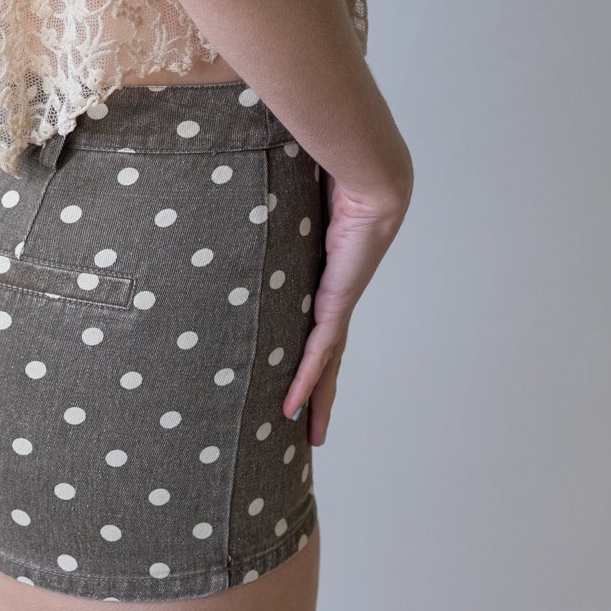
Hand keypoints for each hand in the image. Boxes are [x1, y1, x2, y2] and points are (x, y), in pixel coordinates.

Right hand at [280, 167, 409, 445]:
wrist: (372, 178)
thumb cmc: (335, 174)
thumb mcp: (294, 198)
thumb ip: (272, 199)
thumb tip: (238, 177)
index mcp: (328, 273)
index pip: (318, 320)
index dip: (312, 351)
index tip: (302, 373)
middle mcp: (337, 294)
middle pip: (328, 355)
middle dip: (321, 392)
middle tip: (312, 427)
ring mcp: (339, 301)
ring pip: (327, 365)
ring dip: (318, 401)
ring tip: (311, 436)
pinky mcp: (336, 302)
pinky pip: (318, 352)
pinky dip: (306, 382)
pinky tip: (296, 409)